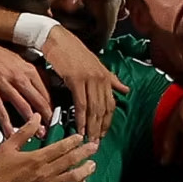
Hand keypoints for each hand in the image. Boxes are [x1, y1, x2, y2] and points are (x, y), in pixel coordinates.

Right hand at [0, 37, 52, 137]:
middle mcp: (18, 76)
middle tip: (53, 131)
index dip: (52, 106)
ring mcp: (4, 83)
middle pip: (37, 100)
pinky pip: (1, 110)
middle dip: (46, 117)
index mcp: (27, 68)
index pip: (45, 91)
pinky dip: (7, 124)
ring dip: (31, 122)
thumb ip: (29, 72)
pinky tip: (11, 134)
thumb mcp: (17, 59)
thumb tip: (43, 86)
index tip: (57, 118)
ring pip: (22, 106)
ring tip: (38, 135)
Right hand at [0, 113, 97, 181]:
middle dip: (84, 153)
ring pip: (71, 179)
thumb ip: (24, 131)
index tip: (81, 136)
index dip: (73, 142)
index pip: (60, 148)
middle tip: (95, 147)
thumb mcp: (7, 146)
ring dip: (84, 171)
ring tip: (92, 165)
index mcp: (36, 159)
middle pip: (69, 162)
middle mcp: (45, 174)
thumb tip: (36, 116)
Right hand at [41, 25, 129, 141]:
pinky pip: (81, 103)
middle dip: (100, 127)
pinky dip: (81, 117)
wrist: (56, 38)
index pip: (111, 104)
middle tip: (95, 143)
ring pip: (93, 108)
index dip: (107, 121)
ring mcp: (89, 79)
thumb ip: (111, 78)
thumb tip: (126, 89)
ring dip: (91, 126)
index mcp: (105, 75)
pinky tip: (79, 127)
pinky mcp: (76, 79)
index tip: (103, 134)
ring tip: (88, 139)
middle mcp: (100, 78)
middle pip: (103, 109)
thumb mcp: (95, 64)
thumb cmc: (73, 50)